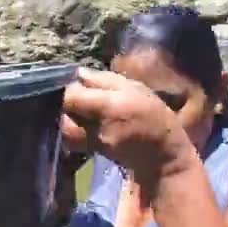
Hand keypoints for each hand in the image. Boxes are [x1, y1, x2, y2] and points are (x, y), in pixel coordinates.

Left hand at [61, 68, 196, 182]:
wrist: (162, 153)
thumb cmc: (152, 115)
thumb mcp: (135, 88)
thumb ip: (104, 79)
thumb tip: (78, 73)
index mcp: (109, 105)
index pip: (71, 97)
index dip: (68, 89)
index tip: (74, 84)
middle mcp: (98, 126)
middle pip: (65, 115)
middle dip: (65, 105)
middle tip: (75, 98)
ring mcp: (94, 142)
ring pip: (67, 128)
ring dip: (68, 119)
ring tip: (80, 111)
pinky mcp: (93, 152)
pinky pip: (74, 139)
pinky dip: (75, 129)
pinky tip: (85, 123)